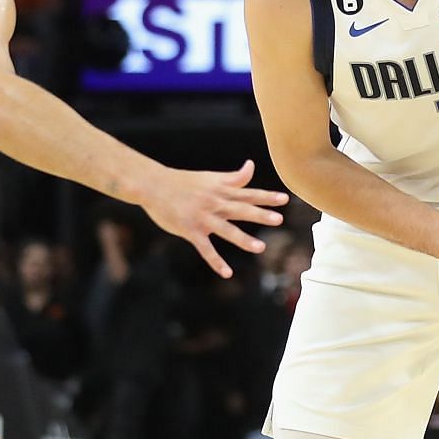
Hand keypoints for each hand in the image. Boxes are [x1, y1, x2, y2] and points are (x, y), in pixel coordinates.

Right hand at [137, 160, 287, 278]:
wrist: (154, 185)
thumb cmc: (183, 182)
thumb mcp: (210, 177)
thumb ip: (233, 177)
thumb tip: (251, 165)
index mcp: (221, 190)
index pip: (248, 193)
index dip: (266, 196)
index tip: (285, 200)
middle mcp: (214, 203)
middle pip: (241, 209)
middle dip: (260, 215)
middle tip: (279, 219)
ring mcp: (203, 218)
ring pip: (227, 230)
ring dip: (243, 239)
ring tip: (260, 247)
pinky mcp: (191, 231)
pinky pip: (206, 249)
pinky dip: (216, 261)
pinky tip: (227, 273)